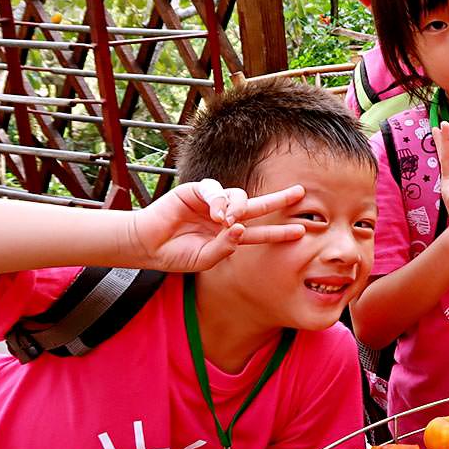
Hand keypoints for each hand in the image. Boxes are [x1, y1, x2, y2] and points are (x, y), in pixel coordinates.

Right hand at [125, 180, 304, 272]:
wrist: (148, 246)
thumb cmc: (176, 255)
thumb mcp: (206, 259)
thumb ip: (226, 247)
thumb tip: (242, 229)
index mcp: (230, 235)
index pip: (261, 232)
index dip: (279, 231)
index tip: (301, 231)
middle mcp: (225, 217)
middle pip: (258, 206)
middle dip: (279, 199)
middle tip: (300, 193)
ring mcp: (212, 203)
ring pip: (239, 196)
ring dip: (238, 207)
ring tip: (226, 221)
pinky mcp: (197, 191)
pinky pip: (215, 190)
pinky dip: (219, 201)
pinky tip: (215, 214)